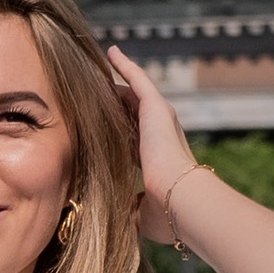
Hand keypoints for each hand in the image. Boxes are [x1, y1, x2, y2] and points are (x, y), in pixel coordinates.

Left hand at [105, 47, 209, 244]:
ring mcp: (160, 118)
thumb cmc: (166, 213)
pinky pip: (137, 79)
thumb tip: (116, 219)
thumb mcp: (141, 213)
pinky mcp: (156, 106)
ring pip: (133, 94)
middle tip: (93, 93)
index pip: (134, 141)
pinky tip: (110, 52)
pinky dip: (124, 65)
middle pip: (132, 113)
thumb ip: (130, 209)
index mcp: (156, 159)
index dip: (119, 133)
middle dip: (115, 105)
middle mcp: (161, 134)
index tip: (103, 129)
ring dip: (115, 83)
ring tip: (95, 70)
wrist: (180, 199)